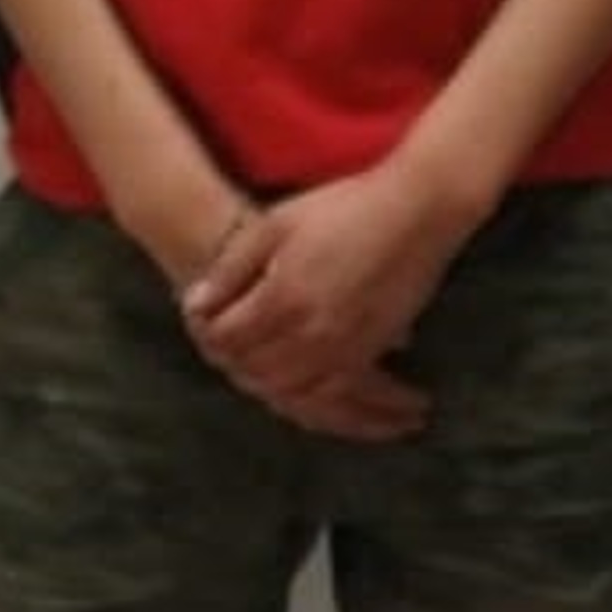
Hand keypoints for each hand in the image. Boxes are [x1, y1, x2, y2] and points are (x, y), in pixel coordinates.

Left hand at [180, 158, 474, 435]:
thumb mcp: (276, 224)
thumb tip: (194, 305)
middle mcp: (310, 333)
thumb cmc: (345, 207)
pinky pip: (336, 395)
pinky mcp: (372, 350)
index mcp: (281, 298)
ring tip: (259, 378)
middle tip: (225, 353)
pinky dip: (318, 403)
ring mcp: (344, 347)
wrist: (417, 211)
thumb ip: (233, 269)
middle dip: (234, 365)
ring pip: (293, 392)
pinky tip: (305, 394)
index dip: (208, 335)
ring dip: (271, 389)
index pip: (226, 340)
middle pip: (255, 371)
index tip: (203, 325)